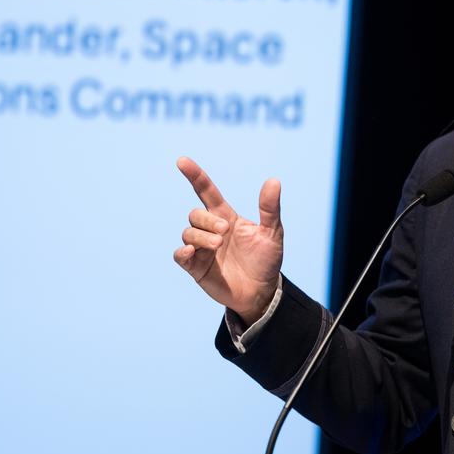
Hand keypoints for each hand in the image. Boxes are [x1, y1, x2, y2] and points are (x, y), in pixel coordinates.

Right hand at [173, 157, 283, 318]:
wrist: (262, 292)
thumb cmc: (267, 261)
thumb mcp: (272, 233)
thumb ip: (270, 208)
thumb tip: (273, 180)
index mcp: (227, 217)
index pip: (206, 191)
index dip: (195, 176)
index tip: (182, 161)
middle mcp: (211, 230)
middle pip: (195, 213)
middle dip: (207, 220)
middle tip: (225, 231)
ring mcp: (202, 249)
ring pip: (188, 232)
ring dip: (201, 236)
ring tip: (218, 245)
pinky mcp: (196, 268)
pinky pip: (179, 255)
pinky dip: (182, 251)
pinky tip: (191, 251)